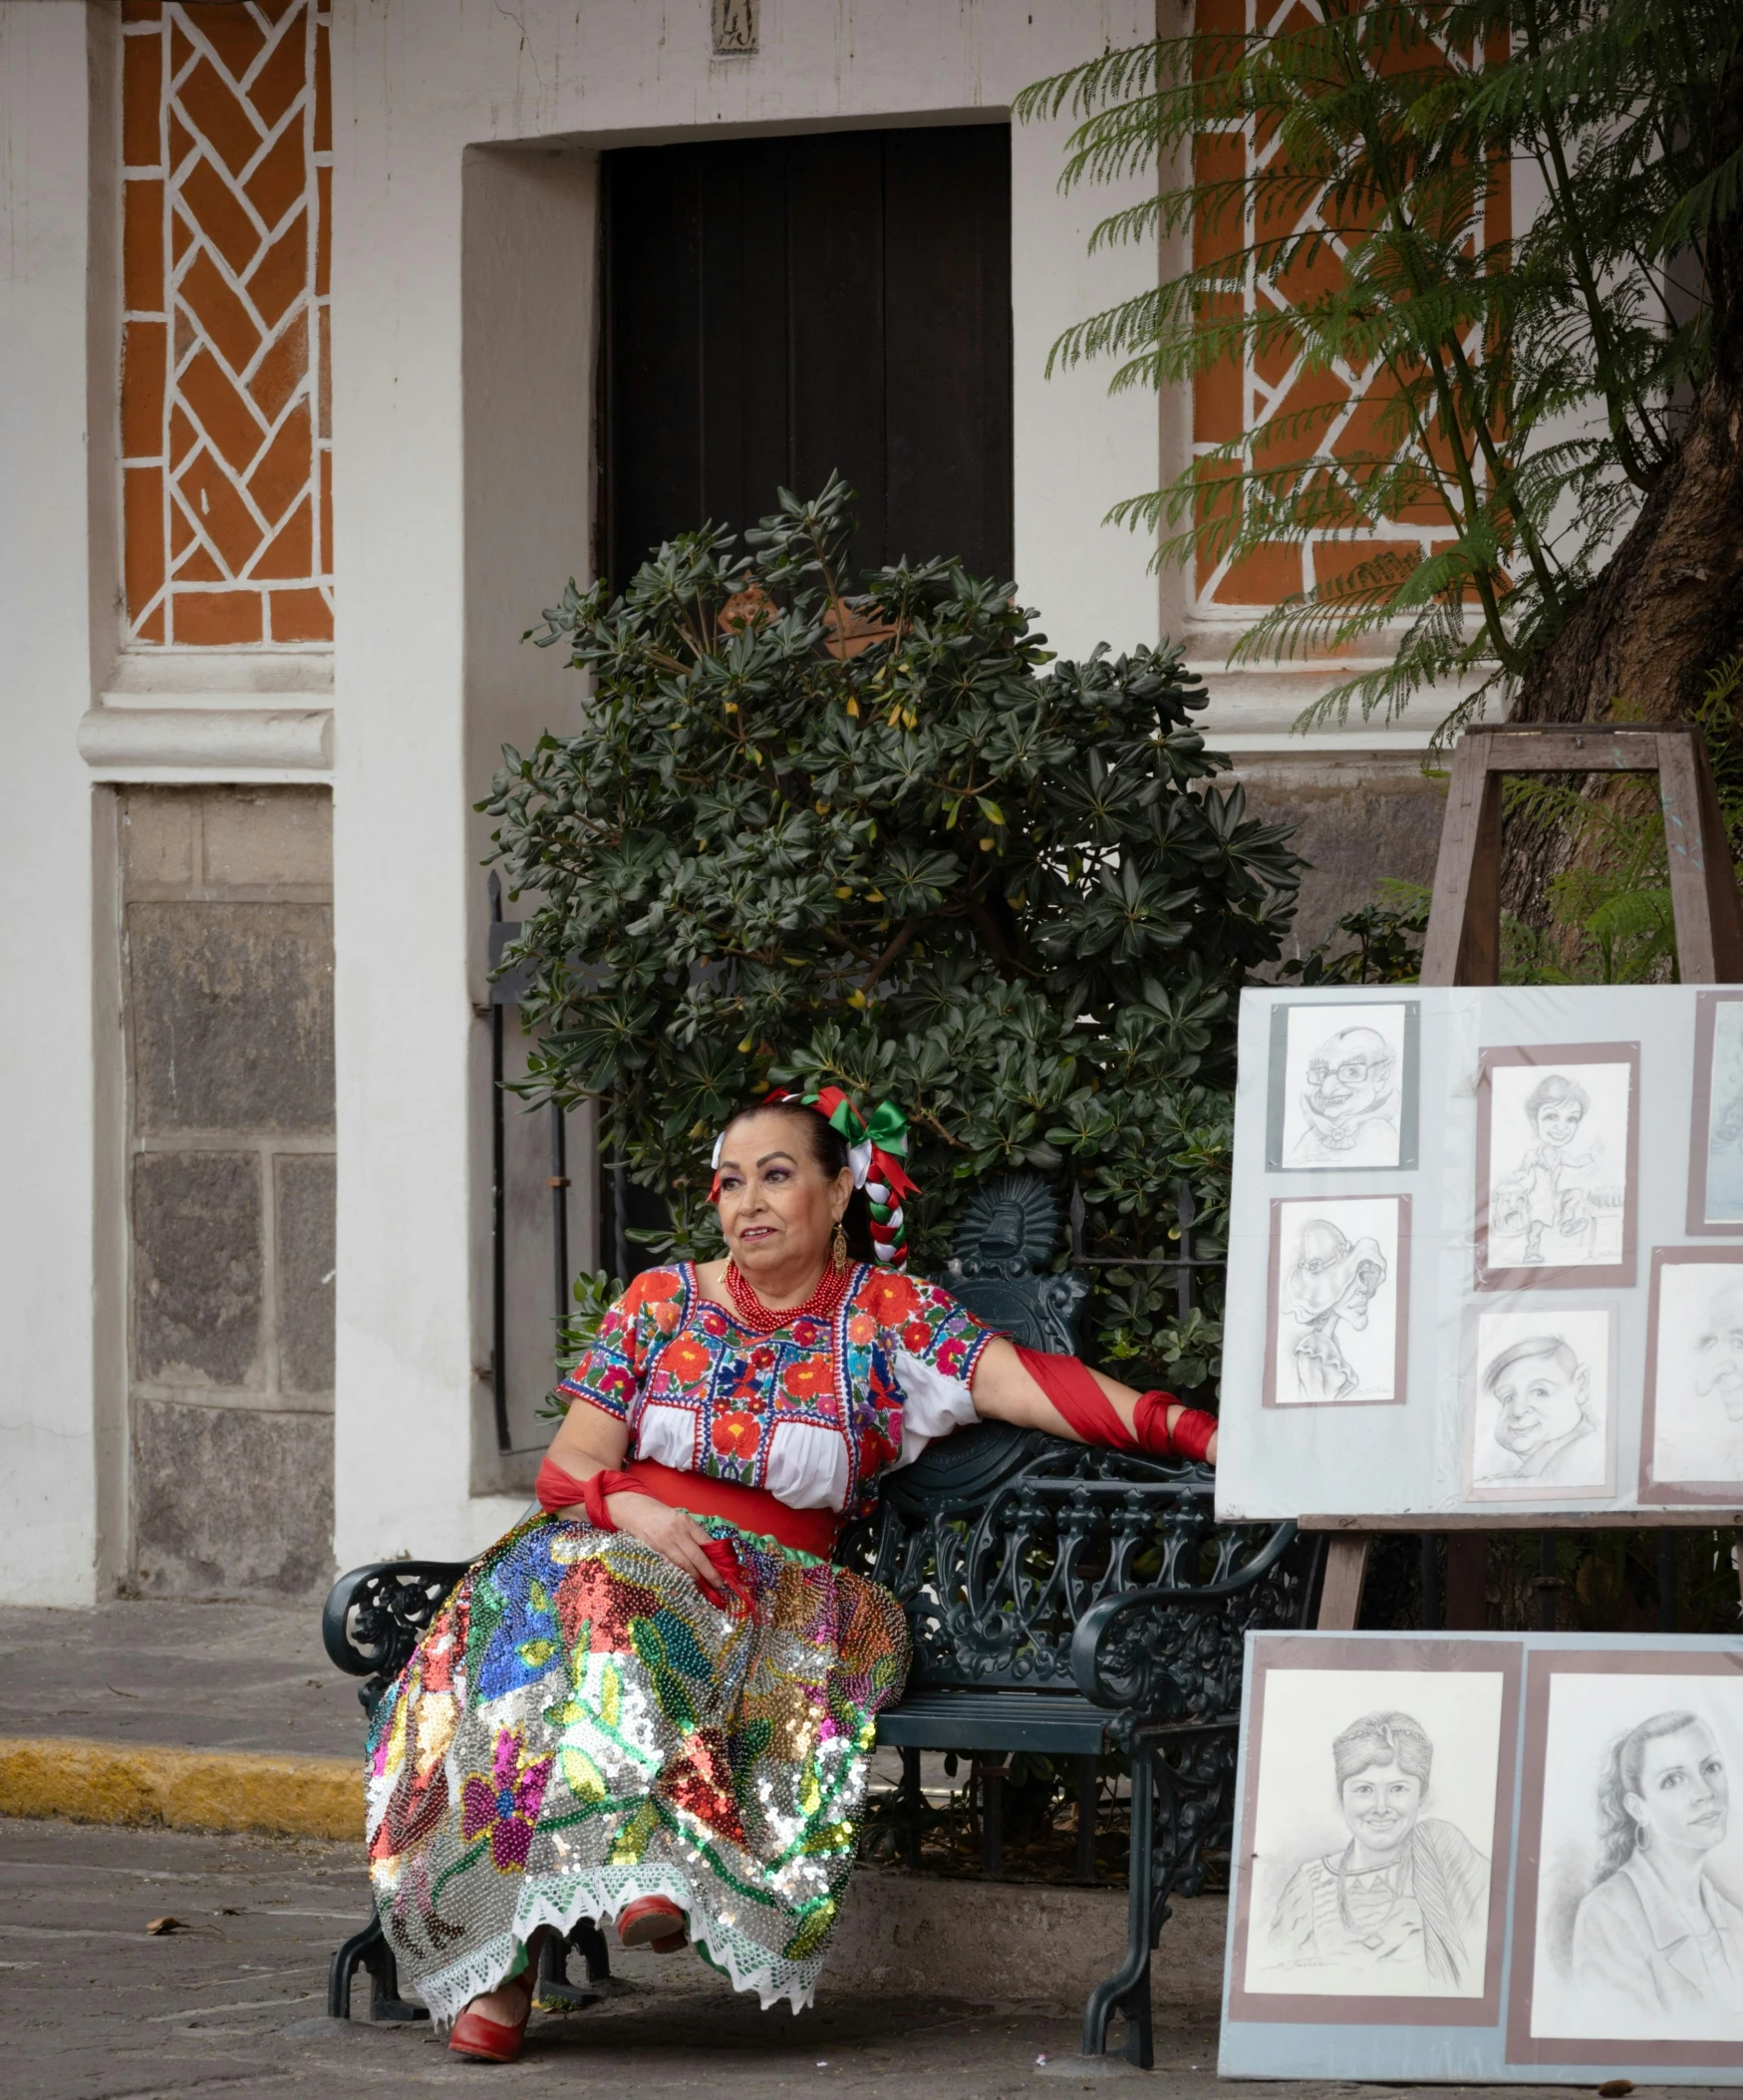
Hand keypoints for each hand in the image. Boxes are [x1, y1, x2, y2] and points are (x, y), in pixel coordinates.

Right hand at [604, 1490, 722, 1594]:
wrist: (637, 1512)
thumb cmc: (662, 1516)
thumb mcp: (680, 1518)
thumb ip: (693, 1533)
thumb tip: (709, 1551)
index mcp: (687, 1522)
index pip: (706, 1541)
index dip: (715, 1557)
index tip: (724, 1568)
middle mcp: (677, 1532)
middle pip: (697, 1557)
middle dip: (709, 1572)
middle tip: (719, 1584)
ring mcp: (665, 1543)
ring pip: (684, 1564)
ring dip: (695, 1577)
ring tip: (704, 1585)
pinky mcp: (655, 1551)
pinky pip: (671, 1566)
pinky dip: (680, 1574)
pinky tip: (687, 1581)